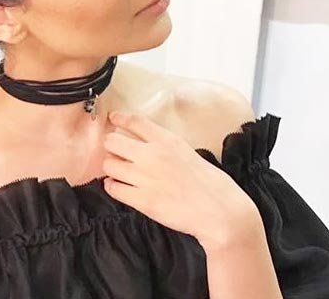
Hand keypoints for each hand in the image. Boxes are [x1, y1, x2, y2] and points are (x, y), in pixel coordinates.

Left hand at [102, 111, 261, 250]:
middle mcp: (152, 155)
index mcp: (167, 141)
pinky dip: (112, 186)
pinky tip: (119, 187)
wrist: (219, 211)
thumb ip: (165, 147)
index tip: (113, 118)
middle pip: (113, 141)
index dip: (120, 118)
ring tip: (118, 172)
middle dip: (111, 146)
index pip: (135, 122)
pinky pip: (113, 188)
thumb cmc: (211, 184)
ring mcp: (145, 178)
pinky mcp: (141, 200)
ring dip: (111, 167)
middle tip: (116, 152)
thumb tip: (144, 147)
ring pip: (109, 164)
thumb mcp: (188, 152)